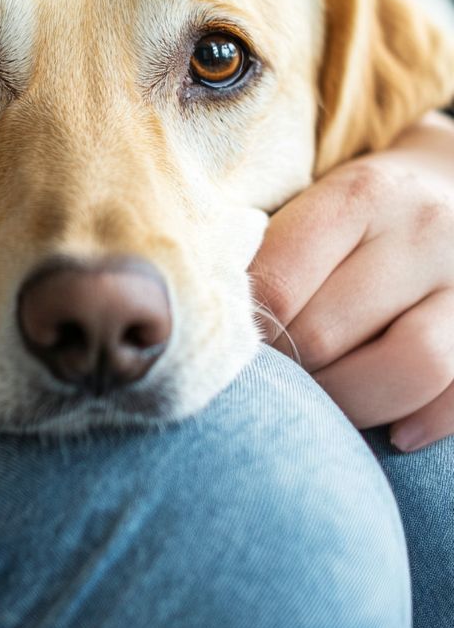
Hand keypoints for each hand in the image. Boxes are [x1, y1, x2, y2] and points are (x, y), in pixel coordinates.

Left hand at [251, 111, 453, 451]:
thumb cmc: (355, 209)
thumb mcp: (311, 203)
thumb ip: (266, 256)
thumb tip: (205, 329)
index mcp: (359, 196)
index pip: (276, 285)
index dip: (242, 333)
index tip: (224, 351)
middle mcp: (422, 233)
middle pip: (327, 334)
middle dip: (285, 371)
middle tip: (263, 383)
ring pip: (407, 367)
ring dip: (348, 403)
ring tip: (319, 405)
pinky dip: (422, 422)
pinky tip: (389, 432)